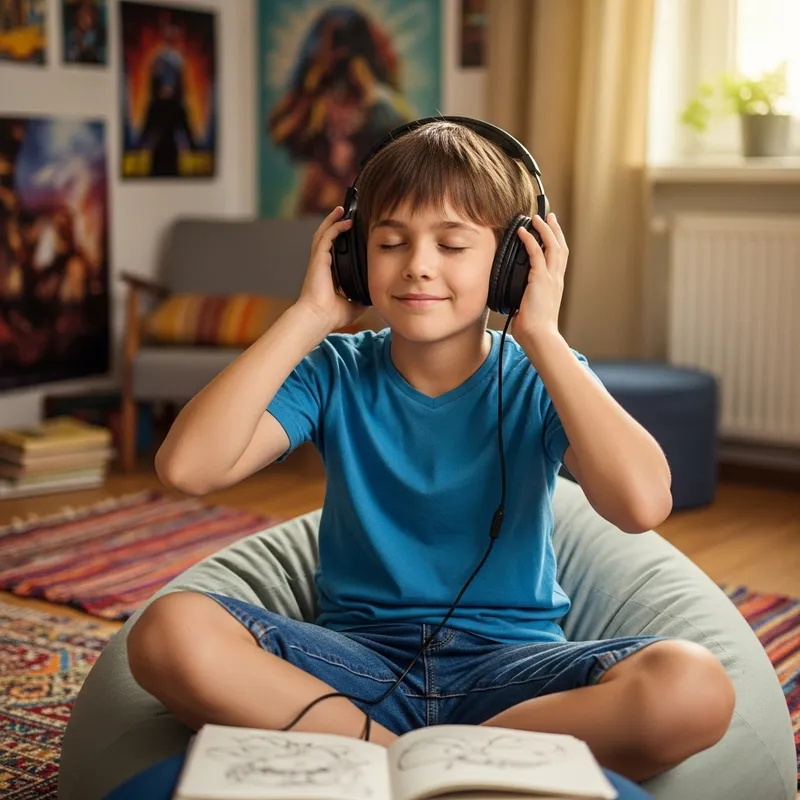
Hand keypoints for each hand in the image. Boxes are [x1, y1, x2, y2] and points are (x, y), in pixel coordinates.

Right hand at [297, 206, 365, 331]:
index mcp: (329, 274)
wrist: (319, 318)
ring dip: (333, 220)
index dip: (341, 240)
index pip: (334, 251)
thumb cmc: (332, 315)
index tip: (350, 232)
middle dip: (334, 224)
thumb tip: (374, 295)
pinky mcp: (318, 259)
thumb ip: (362, 297)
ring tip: (342, 210)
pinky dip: (336, 227)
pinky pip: (327, 237)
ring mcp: (319, 260)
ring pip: (324, 233)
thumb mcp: (354, 305)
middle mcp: (322, 265)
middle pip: (327, 238)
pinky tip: (346, 221)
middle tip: (345, 214)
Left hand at [512, 212, 568, 346]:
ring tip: (536, 218)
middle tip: (549, 217)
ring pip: (552, 246)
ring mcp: (551, 278)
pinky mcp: (540, 279)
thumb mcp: (532, 308)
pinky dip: (530, 240)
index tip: (552, 232)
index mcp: (555, 286)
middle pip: (561, 247)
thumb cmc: (534, 328)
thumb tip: (517, 299)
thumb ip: (528, 298)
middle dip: (555, 230)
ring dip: (544, 229)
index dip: (557, 243)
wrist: (539, 336)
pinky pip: (536, 253)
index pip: (559, 259)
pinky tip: (523, 232)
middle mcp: (556, 279)